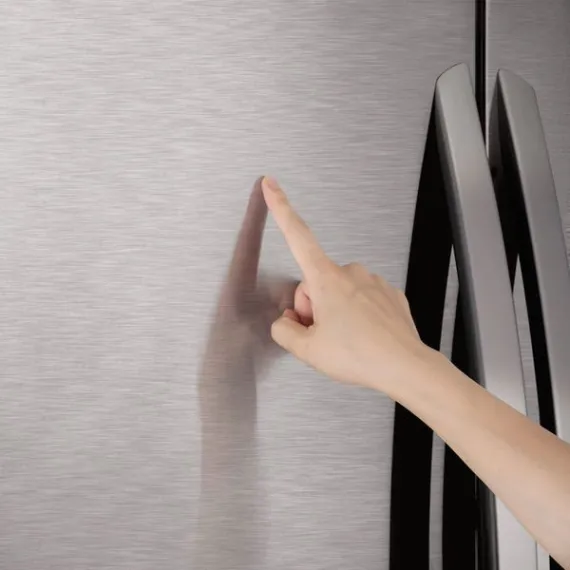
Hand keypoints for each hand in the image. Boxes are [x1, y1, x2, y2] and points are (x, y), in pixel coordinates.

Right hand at [262, 176, 434, 393]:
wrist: (405, 366)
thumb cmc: (361, 355)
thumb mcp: (308, 350)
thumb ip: (284, 331)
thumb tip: (285, 323)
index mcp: (327, 279)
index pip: (297, 235)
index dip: (280, 208)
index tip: (271, 186)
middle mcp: (351, 273)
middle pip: (314, 282)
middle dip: (312, 306)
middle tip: (322, 334)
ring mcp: (373, 281)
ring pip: (338, 291)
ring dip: (334, 312)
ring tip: (346, 338)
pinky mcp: (388, 293)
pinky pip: (361, 298)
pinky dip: (357, 314)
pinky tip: (363, 335)